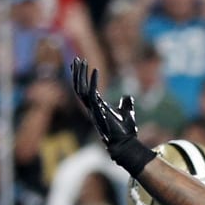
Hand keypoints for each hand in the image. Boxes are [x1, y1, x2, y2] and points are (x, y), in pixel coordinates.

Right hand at [70, 58, 153, 174]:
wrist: (126, 145)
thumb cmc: (126, 132)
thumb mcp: (127, 113)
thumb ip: (126, 104)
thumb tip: (128, 96)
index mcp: (96, 107)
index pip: (84, 90)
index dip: (81, 77)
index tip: (80, 64)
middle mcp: (91, 108)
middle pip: (78, 88)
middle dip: (77, 74)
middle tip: (77, 59)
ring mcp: (93, 110)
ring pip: (80, 90)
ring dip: (79, 75)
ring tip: (80, 61)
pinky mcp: (97, 111)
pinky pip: (91, 93)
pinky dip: (92, 82)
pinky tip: (95, 70)